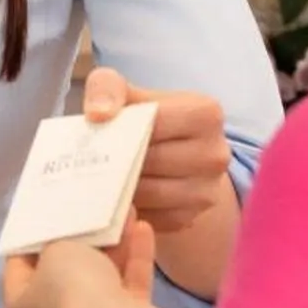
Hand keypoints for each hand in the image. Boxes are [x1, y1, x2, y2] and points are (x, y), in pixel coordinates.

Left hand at [4, 221, 156, 307]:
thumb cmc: (68, 290)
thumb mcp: (55, 251)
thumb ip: (62, 240)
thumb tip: (72, 242)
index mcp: (22, 307)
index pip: (19, 266)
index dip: (30, 237)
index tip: (44, 210)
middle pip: (65, 271)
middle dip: (80, 237)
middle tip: (88, 205)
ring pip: (102, 275)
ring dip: (113, 242)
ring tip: (122, 208)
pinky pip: (130, 283)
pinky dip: (135, 256)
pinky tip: (141, 226)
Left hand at [86, 68, 231, 237]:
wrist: (166, 153)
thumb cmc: (143, 119)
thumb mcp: (125, 92)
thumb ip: (107, 87)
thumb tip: (99, 113)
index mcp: (206, 114)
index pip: (154, 123)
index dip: (120, 128)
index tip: (95, 130)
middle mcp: (215, 155)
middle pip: (151, 162)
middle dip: (117, 161)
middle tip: (92, 158)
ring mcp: (206, 192)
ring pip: (149, 194)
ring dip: (119, 189)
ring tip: (100, 177)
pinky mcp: (189, 219)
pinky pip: (149, 219)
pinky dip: (128, 212)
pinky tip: (114, 198)